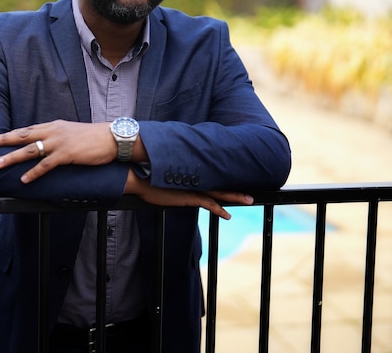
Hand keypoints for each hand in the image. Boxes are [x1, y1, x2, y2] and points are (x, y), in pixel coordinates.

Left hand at [0, 120, 116, 182]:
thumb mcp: (71, 133)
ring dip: (12, 157)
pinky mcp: (67, 154)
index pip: (27, 129)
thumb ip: (57, 137)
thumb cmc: (93, 138)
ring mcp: (59, 142)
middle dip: (3, 140)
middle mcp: (53, 131)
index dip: (10, 134)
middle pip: (23, 135)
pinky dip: (33, 172)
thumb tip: (45, 145)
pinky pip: (46, 165)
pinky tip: (23, 179)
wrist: (112, 138)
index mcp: (53, 126)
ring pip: (30, 150)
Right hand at [125, 171, 252, 219]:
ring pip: (220, 192)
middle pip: (221, 183)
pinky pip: (208, 204)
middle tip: (251, 190)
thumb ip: (173, 176)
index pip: (212, 176)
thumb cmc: (148, 177)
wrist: (140, 179)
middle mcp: (195, 180)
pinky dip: (219, 209)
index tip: (235, 180)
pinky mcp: (188, 197)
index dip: (224, 179)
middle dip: (237, 187)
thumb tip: (173, 176)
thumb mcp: (164, 177)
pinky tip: (227, 215)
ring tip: (249, 200)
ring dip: (235, 197)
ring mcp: (193, 188)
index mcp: (191, 175)